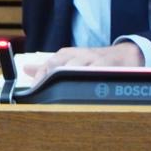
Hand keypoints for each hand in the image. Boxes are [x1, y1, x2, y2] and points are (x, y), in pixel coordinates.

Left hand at [27, 43, 142, 85]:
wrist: (125, 55)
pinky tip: (85, 90)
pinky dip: (91, 80)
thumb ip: (47, 67)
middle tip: (43, 95)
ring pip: (77, 68)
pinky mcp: (110, 65)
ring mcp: (95, 59)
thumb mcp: (69, 61)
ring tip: (59, 94)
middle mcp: (79, 55)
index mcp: (67, 54)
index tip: (34, 92)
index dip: (40, 78)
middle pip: (60, 65)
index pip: (48, 64)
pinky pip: (99, 71)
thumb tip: (26, 69)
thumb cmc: (92, 61)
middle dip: (50, 79)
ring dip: (67, 79)